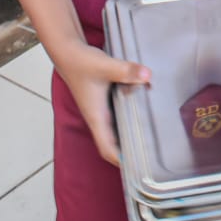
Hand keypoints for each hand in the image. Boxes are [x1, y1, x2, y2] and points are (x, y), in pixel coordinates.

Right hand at [50, 41, 149, 166]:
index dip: (120, 161)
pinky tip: (144, 116)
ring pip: (116, 131)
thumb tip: (147, 75)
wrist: (68, 51)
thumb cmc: (82, 62)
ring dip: (129, 138)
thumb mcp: (105, 66)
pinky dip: (129, 121)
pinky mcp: (104, 100)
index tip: (138, 169)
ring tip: (152, 143)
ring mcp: (100, 110)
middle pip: (113, 144)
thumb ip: (125, 70)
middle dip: (129, 154)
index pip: (107, 148)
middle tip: (151, 160)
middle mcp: (98, 117)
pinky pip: (118, 117)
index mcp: (97, 117)